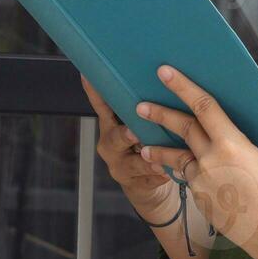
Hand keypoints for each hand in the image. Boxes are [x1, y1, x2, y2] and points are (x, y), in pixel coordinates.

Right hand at [80, 74, 178, 220]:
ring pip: (133, 162)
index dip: (94, 92)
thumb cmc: (147, 144)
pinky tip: (169, 172)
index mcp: (111, 126)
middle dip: (125, 135)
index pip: (101, 106)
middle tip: (133, 132)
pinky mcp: (134, 183)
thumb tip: (162, 74)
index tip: (88, 76)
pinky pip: (147, 179)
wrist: (148, 183)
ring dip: (146, 159)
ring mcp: (121, 166)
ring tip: (158, 159)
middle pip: (114, 138)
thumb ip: (144, 106)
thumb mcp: (140, 123)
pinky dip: (159, 175)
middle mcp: (111, 145)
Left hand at [133, 63, 257, 258]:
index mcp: (232, 144)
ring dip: (159, 150)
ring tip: (144, 146)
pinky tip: (179, 171)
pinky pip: (190, 180)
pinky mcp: (201, 201)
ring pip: (178, 159)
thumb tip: (252, 118)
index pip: (203, 107)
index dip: (183, 87)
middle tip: (140, 105)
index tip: (165, 72)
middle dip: (159, 114)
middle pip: (181, 129)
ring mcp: (203, 184)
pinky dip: (184, 172)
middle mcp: (211, 162)